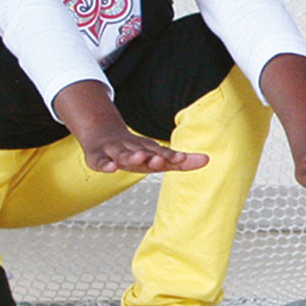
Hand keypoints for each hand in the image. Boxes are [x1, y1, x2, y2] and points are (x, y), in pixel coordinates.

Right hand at [80, 129, 208, 175]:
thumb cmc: (135, 151)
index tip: (181, 158)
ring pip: (123, 155)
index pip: (162, 154)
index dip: (171, 157)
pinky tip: (110, 168)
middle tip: (161, 159)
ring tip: (140, 157)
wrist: (103, 137)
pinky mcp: (98, 157)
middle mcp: (133, 149)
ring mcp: (115, 152)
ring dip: (131, 157)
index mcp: (148, 150)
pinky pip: (100, 161)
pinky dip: (104, 165)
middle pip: (144, 153)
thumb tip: (208, 159)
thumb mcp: (157, 156)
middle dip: (153, 156)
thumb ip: (181, 161)